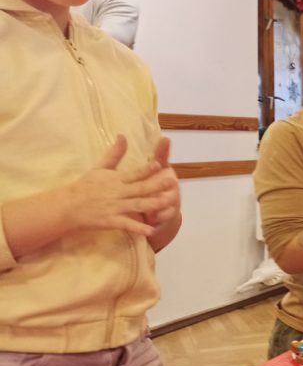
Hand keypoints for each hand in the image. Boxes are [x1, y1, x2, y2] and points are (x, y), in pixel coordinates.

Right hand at [62, 135, 178, 236]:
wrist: (67, 206)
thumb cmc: (85, 186)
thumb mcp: (100, 168)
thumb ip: (115, 154)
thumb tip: (123, 135)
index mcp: (116, 179)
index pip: (134, 173)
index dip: (147, 169)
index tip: (159, 164)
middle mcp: (117, 192)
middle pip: (140, 189)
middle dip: (156, 185)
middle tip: (172, 182)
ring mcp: (115, 207)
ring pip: (137, 205)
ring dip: (153, 204)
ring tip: (169, 203)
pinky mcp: (111, 221)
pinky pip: (127, 224)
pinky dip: (138, 228)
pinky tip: (151, 230)